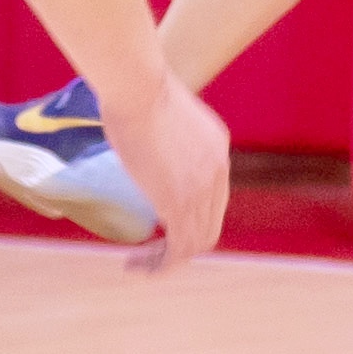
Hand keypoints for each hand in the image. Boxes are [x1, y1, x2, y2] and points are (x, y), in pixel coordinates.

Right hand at [108, 70, 236, 275]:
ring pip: (197, 242)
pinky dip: (160, 265)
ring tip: (138, 265)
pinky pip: (179, 248)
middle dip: (181, 244)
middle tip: (149, 254)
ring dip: (167, 260)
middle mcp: (217, 171)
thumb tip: (137, 134)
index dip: (188, 217)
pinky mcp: (179, 203)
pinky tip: (135, 266)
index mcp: (215, 148)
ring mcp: (202, 189)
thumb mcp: (159, 113)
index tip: (156, 224)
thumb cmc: (135, 88)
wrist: (138, 86)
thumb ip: (160, 133)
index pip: (212, 197)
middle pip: (209, 225)